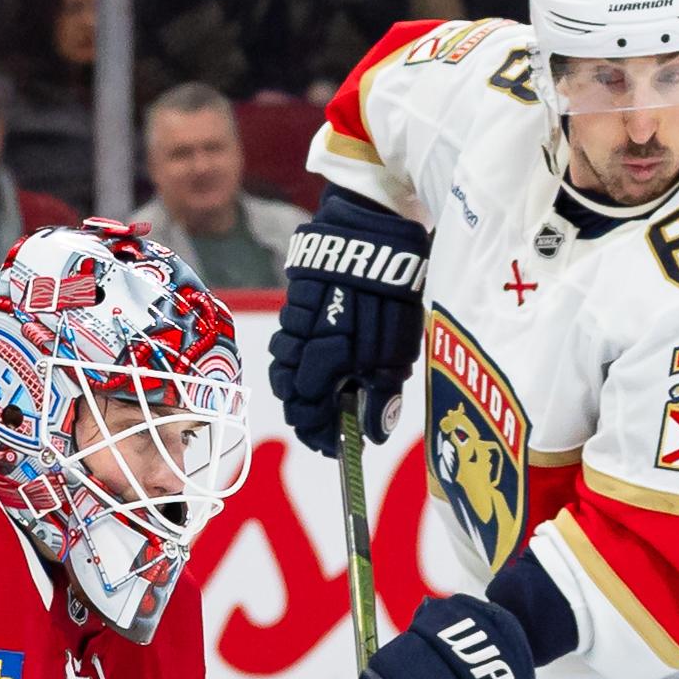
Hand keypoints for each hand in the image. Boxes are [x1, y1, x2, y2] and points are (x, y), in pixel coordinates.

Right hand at [271, 188, 429, 457]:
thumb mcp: (396, 349)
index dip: (320, 436)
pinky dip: (301, 355)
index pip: (308, 414)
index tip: (336, 448)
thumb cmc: (389, 292)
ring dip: (301, 385)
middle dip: (307, 415)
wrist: (370, 230)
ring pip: (283, 366)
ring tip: (326, 389)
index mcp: (325, 361)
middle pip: (289, 395)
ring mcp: (292, 321)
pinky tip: (322, 352)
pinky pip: (288, 337)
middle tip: (329, 425)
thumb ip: (382, 395)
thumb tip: (373, 433)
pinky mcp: (293, 301)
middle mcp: (300, 345)